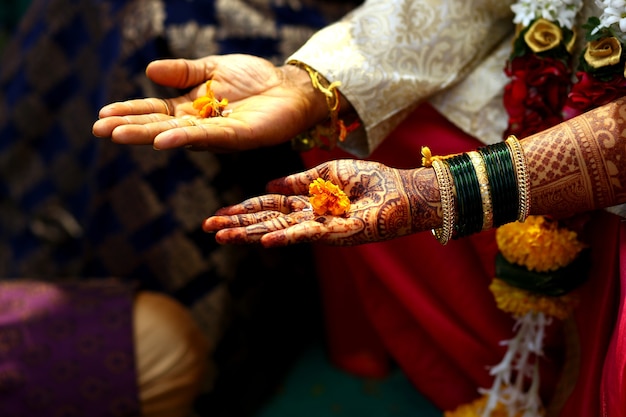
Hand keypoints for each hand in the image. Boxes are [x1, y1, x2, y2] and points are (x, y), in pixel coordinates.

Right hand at [92, 54, 327, 151]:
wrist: (288, 86)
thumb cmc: (253, 78)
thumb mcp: (212, 68)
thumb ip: (183, 72)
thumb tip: (149, 71)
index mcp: (191, 108)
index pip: (155, 111)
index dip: (130, 112)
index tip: (103, 115)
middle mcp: (199, 124)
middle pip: (160, 126)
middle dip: (130, 127)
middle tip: (100, 130)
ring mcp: (217, 133)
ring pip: (177, 135)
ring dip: (148, 135)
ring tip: (119, 134)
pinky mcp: (237, 136)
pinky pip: (207, 138)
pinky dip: (183, 138)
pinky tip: (162, 139)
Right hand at [203, 159, 440, 246]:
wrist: (404, 191)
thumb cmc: (373, 179)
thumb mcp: (329, 173)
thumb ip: (299, 181)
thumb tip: (268, 184)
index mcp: (306, 200)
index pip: (268, 204)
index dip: (243, 208)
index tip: (218, 213)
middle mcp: (309, 216)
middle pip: (266, 220)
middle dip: (238, 224)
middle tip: (208, 229)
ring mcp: (321, 227)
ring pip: (280, 230)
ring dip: (251, 234)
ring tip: (224, 237)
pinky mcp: (338, 234)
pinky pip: (308, 234)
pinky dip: (286, 236)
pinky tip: (265, 239)